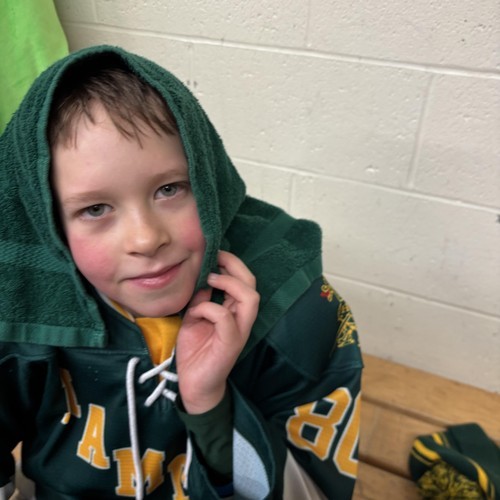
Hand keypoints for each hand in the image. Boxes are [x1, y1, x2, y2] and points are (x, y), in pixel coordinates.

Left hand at [175, 251, 258, 413]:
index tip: (213, 252)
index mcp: (234, 311)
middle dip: (235, 265)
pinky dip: (208, 308)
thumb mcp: (194, 318)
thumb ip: (200, 300)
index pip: (244, 281)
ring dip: (229, 283)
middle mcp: (242, 319)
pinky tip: (195, 312)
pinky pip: (225, 317)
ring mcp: (239, 331)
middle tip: (215, 256)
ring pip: (249, 298)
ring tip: (210, 279)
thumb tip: (200, 280)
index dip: (232, 263)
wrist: (194, 386)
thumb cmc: (195, 352)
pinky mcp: (231, 343)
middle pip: (251, 284)